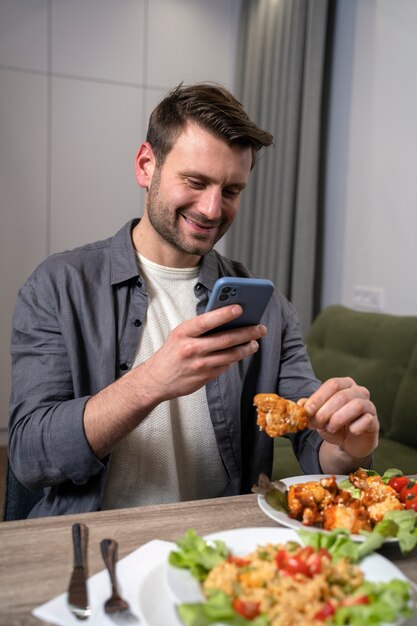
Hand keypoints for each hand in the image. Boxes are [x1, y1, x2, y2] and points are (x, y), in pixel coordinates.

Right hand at [85, 304, 266, 457]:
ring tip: (255, 342)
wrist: (156, 380)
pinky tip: (240, 353)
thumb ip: (200, 328)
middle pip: (225, 339)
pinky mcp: (205, 378)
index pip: (206, 321)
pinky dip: (234, 359)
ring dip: (246, 348)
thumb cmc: (171, 352)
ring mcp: (199, 365)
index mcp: (183, 333)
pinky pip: (225, 366)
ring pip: (230, 355)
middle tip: (260, 328)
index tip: (241, 307)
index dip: (224, 313)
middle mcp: (191, 349)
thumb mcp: (180, 335)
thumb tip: (227, 319)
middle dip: (247, 332)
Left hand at [302, 377, 378, 459]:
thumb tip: (300, 404)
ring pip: (357, 405)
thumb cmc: (333, 424)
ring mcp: (369, 406)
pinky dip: (356, 426)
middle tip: (317, 423)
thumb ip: (309, 409)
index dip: (319, 397)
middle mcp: (359, 391)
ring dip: (339, 417)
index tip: (307, 410)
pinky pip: (368, 420)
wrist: (348, 442)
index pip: (332, 384)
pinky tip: (350, 431)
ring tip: (330, 427)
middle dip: (326, 410)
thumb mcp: (318, 417)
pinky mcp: (375, 422)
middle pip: (342, 395)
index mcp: (345, 384)